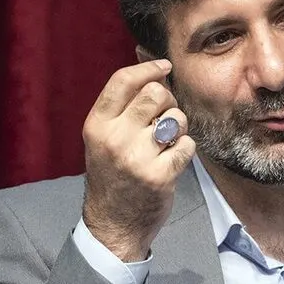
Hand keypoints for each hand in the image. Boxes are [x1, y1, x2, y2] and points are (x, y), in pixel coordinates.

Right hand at [81, 58, 194, 260]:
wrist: (113, 223)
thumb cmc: (113, 174)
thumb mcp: (105, 136)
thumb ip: (123, 103)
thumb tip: (149, 60)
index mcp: (97, 125)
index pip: (123, 80)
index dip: (149, 68)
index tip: (164, 67)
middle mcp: (114, 138)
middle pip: (156, 94)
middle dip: (167, 101)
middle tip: (163, 118)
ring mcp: (137, 158)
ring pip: (176, 118)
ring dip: (177, 127)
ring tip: (165, 144)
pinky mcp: (159, 176)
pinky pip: (186, 145)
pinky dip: (184, 151)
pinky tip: (170, 162)